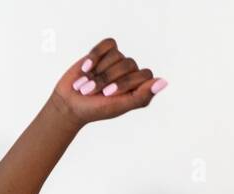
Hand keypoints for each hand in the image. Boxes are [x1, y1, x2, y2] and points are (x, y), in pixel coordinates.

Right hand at [47, 37, 166, 127]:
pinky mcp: (104, 52)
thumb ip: (143, 96)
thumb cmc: (96, 109)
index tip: (107, 94)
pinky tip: (86, 67)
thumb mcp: (120, 106)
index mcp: (140, 88)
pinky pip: (108, 44)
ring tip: (87, 83)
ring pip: (117, 55)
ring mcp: (118, 62)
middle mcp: (132, 73)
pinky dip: (95, 55)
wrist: (70, 103)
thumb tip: (163, 81)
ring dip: (99, 70)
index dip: (124, 82)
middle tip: (92, 91)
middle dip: (107, 78)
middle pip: (129, 64)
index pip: (144, 74)